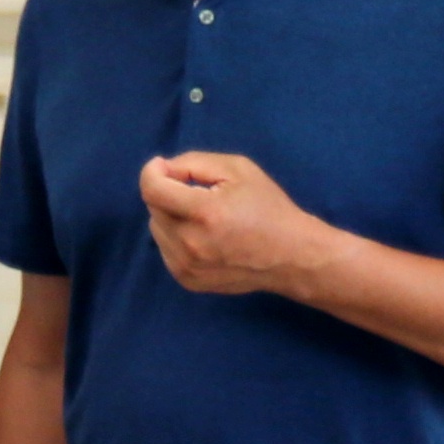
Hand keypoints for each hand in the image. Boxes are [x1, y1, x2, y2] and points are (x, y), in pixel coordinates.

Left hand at [139, 151, 327, 299]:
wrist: (291, 256)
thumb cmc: (268, 207)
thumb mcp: (238, 169)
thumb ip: (194, 163)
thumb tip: (163, 170)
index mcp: (205, 212)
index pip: (152, 189)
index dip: (152, 171)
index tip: (163, 165)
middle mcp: (190, 243)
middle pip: (153, 207)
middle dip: (168, 192)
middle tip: (196, 191)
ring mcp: (187, 266)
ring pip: (157, 228)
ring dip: (170, 215)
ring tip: (203, 216)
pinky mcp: (188, 280)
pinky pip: (166, 249)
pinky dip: (176, 236)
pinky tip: (202, 235)